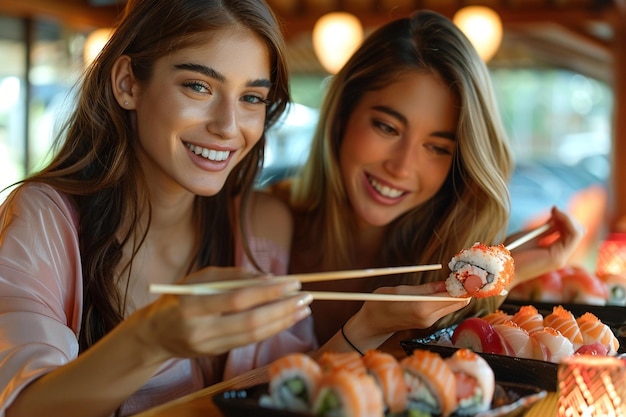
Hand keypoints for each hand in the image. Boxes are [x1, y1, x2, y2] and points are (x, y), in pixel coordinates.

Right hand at [129, 267, 311, 362]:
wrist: (155, 333)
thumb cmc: (179, 297)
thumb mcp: (200, 278)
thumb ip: (233, 276)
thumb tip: (269, 278)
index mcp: (192, 304)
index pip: (237, 299)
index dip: (267, 292)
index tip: (291, 283)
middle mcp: (200, 329)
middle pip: (250, 322)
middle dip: (282, 309)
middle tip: (305, 297)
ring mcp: (208, 346)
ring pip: (252, 336)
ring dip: (282, 322)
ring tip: (303, 309)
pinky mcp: (215, 355)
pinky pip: (248, 341)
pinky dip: (270, 329)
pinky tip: (285, 319)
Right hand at [345, 281, 469, 349]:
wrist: (372, 323)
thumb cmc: (381, 303)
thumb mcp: (401, 290)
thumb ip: (426, 288)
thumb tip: (446, 283)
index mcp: (422, 307)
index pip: (454, 297)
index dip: (465, 286)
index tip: (469, 274)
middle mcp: (429, 317)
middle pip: (458, 303)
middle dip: (464, 289)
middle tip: (464, 274)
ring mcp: (429, 322)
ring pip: (453, 306)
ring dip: (456, 294)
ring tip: (454, 279)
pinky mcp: (427, 322)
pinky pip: (444, 309)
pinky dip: (447, 299)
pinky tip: (443, 289)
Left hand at [509, 206, 583, 285]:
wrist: (501, 264)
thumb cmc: (510, 252)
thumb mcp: (530, 235)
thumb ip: (545, 229)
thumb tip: (555, 216)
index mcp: (554, 252)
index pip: (571, 234)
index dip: (565, 220)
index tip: (553, 210)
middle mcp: (560, 256)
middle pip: (577, 232)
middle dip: (568, 218)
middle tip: (554, 210)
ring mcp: (560, 258)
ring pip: (578, 232)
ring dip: (568, 217)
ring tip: (554, 210)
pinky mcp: (558, 257)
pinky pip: (574, 235)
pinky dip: (568, 221)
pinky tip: (556, 214)